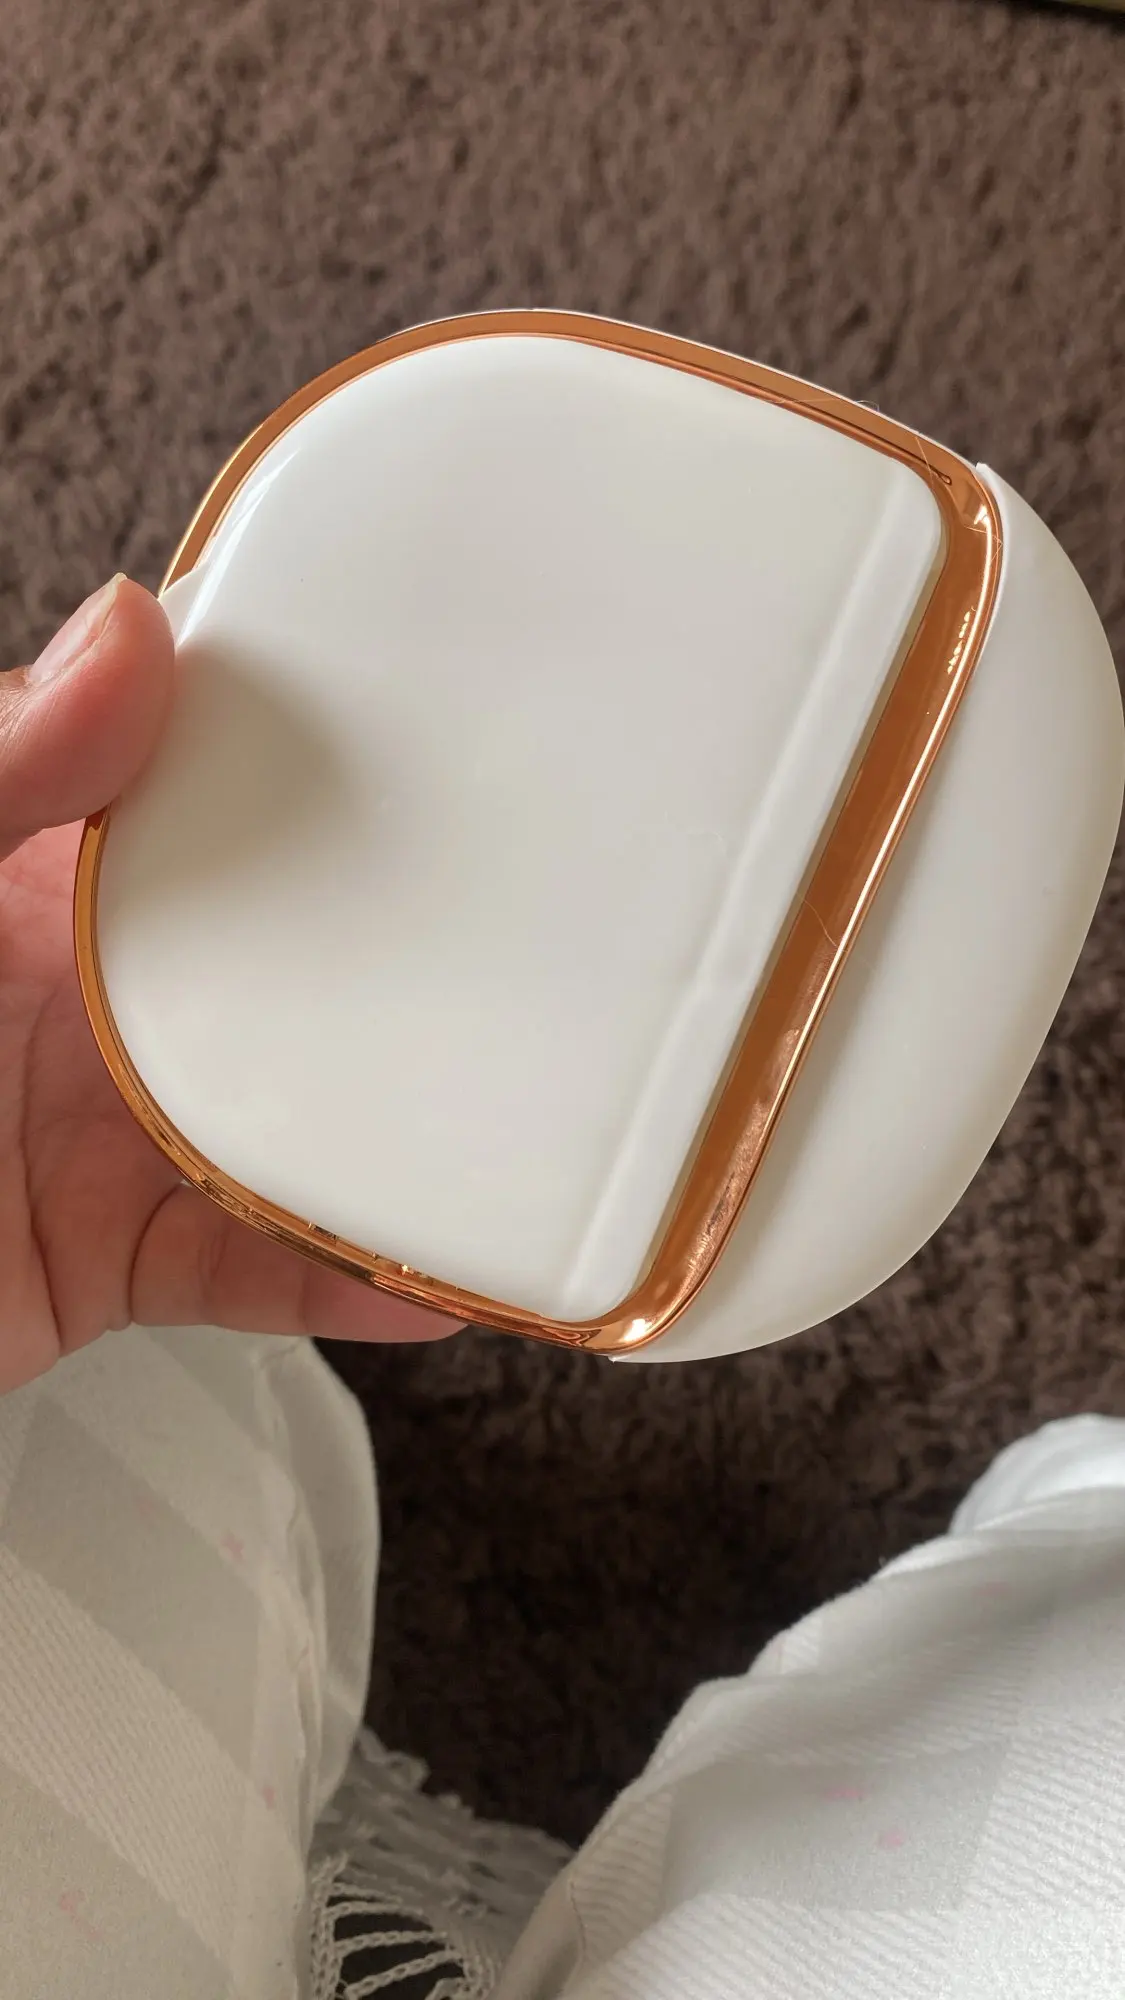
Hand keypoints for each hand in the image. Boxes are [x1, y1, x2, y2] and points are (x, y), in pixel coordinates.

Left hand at [0, 576, 451, 1391]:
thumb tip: (130, 628)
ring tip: (532, 1109)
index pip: (207, 771)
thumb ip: (3, 770)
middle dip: (411, 933)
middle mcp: (93, 980)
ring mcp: (111, 1118)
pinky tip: (437, 1273)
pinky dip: (350, 1274)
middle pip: (288, 946)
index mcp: (39, 858)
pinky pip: (258, 1260)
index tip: (461, 718)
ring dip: (409, 1120)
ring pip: (298, 1110)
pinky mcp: (114, 1251)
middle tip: (550, 920)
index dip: (326, 740)